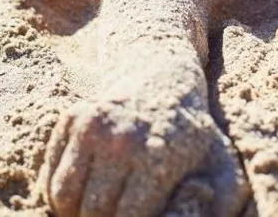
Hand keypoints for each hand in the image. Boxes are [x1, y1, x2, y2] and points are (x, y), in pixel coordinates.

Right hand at [39, 66, 247, 216]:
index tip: (139, 216)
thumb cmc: (191, 129)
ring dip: (78, 211)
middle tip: (116, 214)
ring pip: (65, 197)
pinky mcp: (74, 118)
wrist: (163, 74)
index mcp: (161, 155)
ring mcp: (95, 126)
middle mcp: (124, 139)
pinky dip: (59, 193)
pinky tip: (82, 192)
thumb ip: (226, 194)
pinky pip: (51, 176)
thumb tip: (214, 216)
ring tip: (98, 209)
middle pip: (95, 211)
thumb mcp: (218, 157)